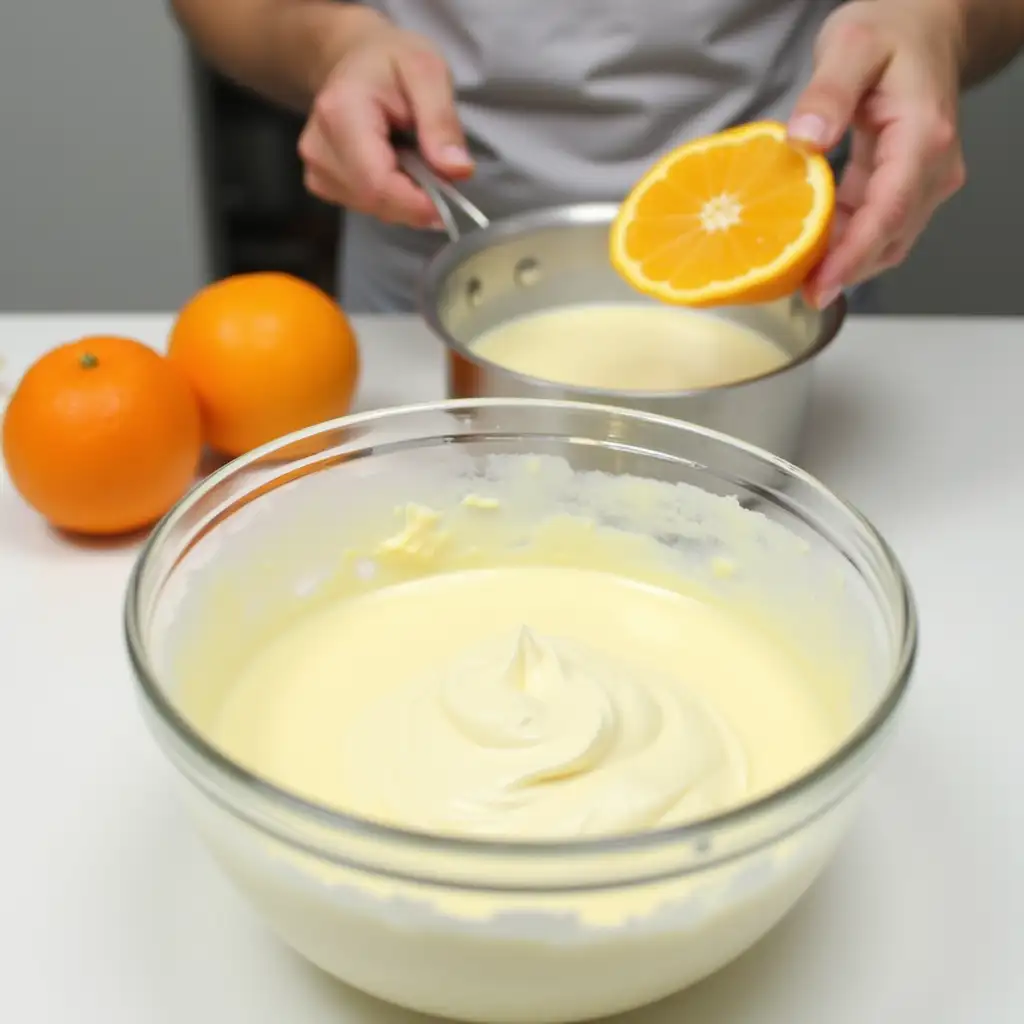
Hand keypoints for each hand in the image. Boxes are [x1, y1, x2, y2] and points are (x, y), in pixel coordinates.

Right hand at [298, 19, 472, 226]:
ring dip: (404, 199)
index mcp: (340, 114)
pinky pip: (364, 205)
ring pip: (372, 208)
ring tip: (416, 161)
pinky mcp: (320, 181)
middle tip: (440, 173)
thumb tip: (457, 171)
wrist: (356, 59)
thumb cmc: (392, 60)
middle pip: (375, 200)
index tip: (450, 197)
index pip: (377, 183)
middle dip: (415, 200)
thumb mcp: (429, 72)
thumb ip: (442, 122)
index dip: (417, 202)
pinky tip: (396, 168)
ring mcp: (315, 167)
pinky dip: (390, 198)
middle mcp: (319, 147)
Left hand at [788, 0, 966, 307]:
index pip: (889, 212)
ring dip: (845, 263)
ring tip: (797, 279)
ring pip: (887, 240)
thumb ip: (828, 91)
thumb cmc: (892, 29)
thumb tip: (805, 140)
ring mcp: (926, 179)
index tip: (819, 286)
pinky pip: (879, 226)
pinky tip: (811, 251)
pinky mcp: (909, 185)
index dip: (852, 256)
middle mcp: (935, 165)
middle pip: (890, 238)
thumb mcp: (851, 43)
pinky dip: (847, 244)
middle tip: (795, 293)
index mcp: (924, 135)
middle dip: (844, 272)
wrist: (928, 22)